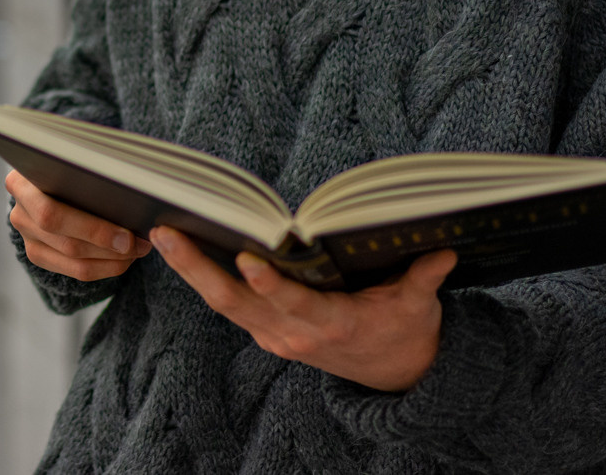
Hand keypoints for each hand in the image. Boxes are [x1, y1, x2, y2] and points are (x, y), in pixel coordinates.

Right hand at [6, 171, 152, 280]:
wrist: (51, 181)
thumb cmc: (70, 168)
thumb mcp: (74, 161)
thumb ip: (92, 172)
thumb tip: (130, 193)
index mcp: (22, 182)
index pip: (52, 213)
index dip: (92, 227)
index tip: (127, 232)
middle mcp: (20, 212)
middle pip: (64, 239)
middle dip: (106, 244)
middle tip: (137, 244)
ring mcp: (27, 236)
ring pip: (73, 259)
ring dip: (111, 259)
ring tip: (137, 250)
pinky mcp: (38, 254)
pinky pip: (75, 271)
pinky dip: (104, 267)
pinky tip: (123, 258)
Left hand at [149, 226, 456, 391]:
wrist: (396, 374)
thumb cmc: (407, 330)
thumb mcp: (420, 307)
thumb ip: (424, 279)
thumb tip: (442, 250)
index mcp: (333, 326)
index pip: (297, 305)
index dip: (272, 287)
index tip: (248, 262)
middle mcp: (294, 334)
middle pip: (236, 303)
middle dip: (198, 269)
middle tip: (167, 234)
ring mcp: (275, 335)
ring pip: (223, 302)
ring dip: (191, 269)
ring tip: (162, 232)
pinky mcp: (266, 330)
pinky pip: (228, 303)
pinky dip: (203, 277)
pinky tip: (183, 246)